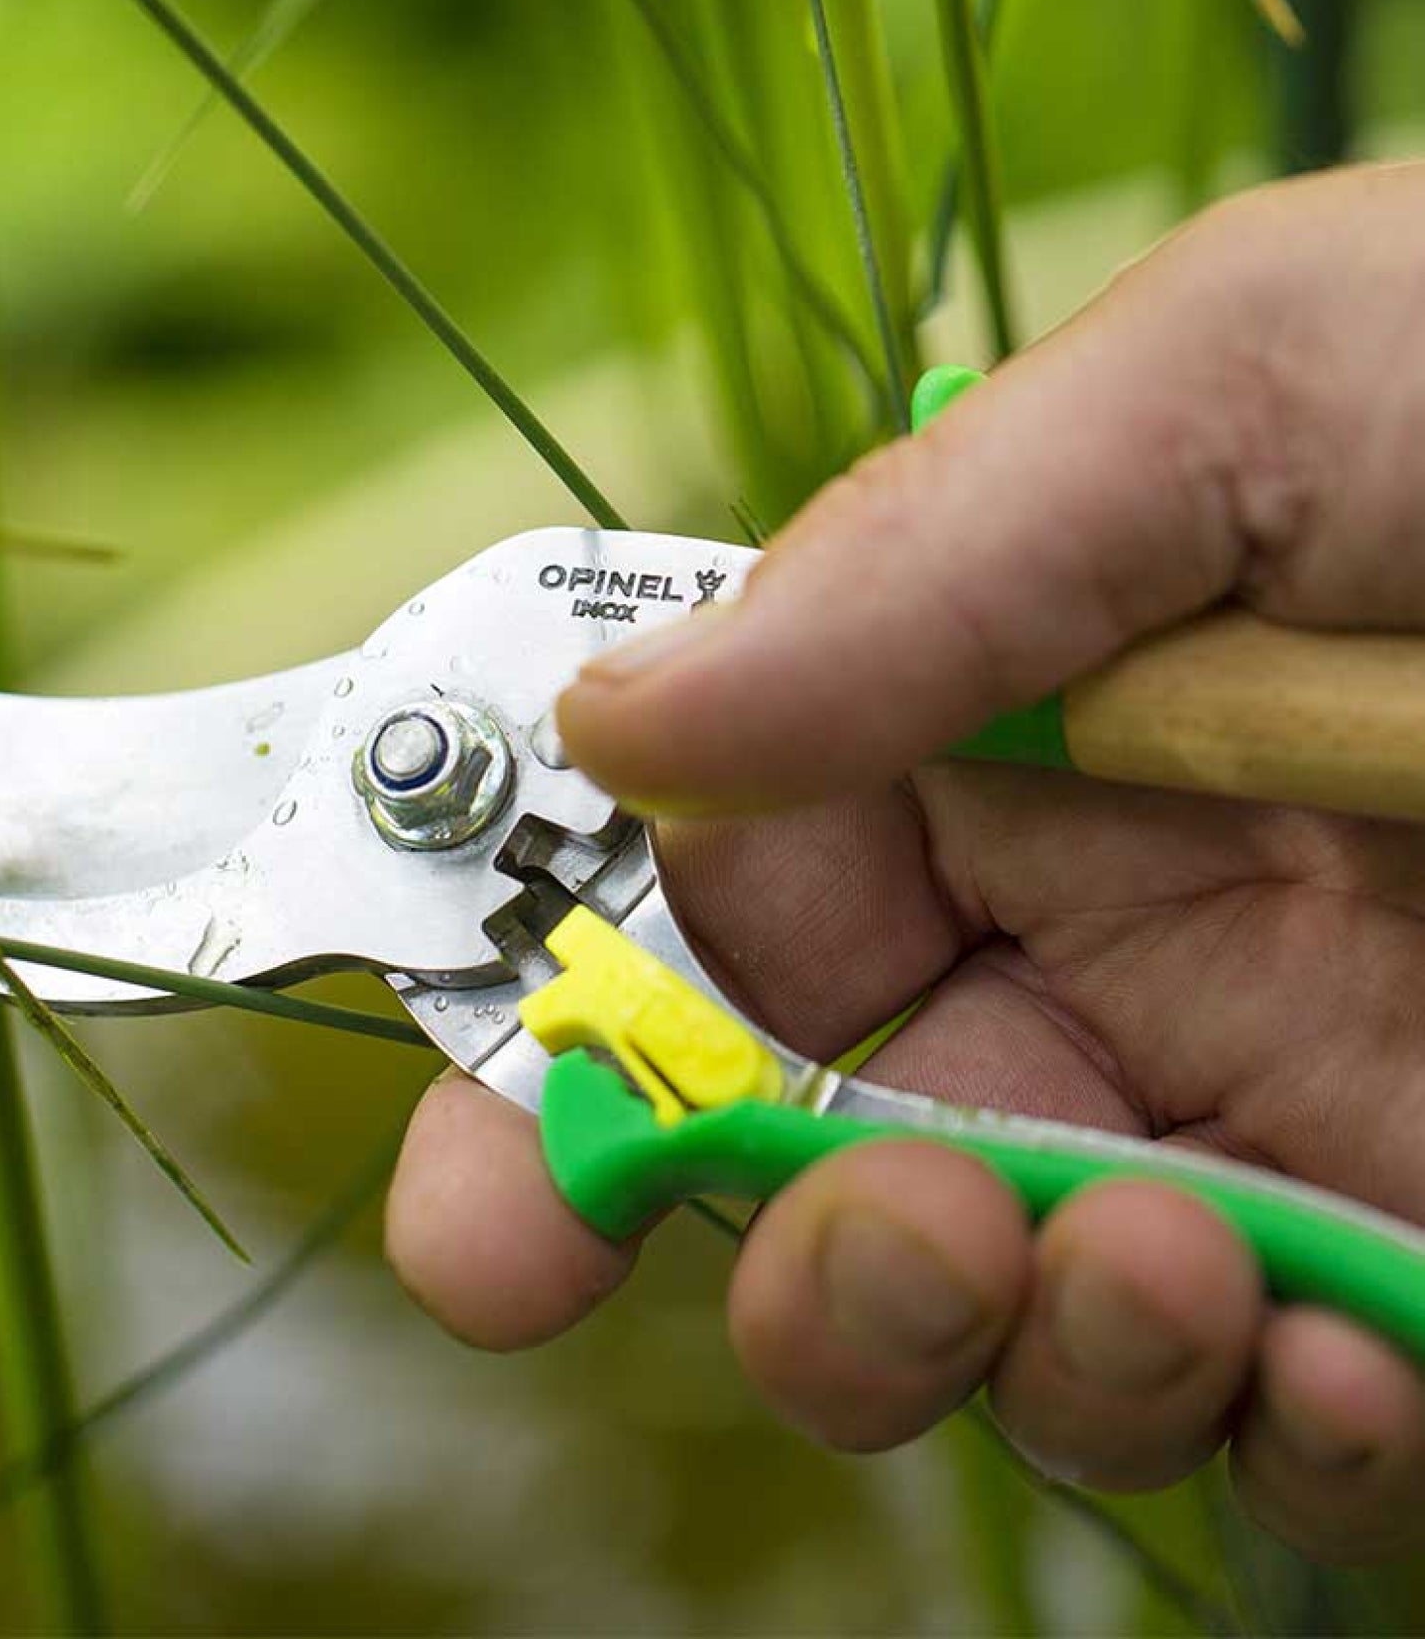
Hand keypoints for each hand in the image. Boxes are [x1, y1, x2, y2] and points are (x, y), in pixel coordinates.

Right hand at [388, 164, 1424, 1564]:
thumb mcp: (1245, 379)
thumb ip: (920, 560)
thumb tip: (614, 718)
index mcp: (990, 735)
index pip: (712, 917)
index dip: (574, 1067)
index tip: (482, 1220)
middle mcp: (1089, 939)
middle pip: (813, 1158)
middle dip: (775, 1257)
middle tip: (870, 1250)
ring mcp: (1253, 1114)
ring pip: (1012, 1322)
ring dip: (1012, 1346)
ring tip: (1143, 1264)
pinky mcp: (1422, 1258)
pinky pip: (1277, 1425)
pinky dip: (1274, 1435)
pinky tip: (1344, 1360)